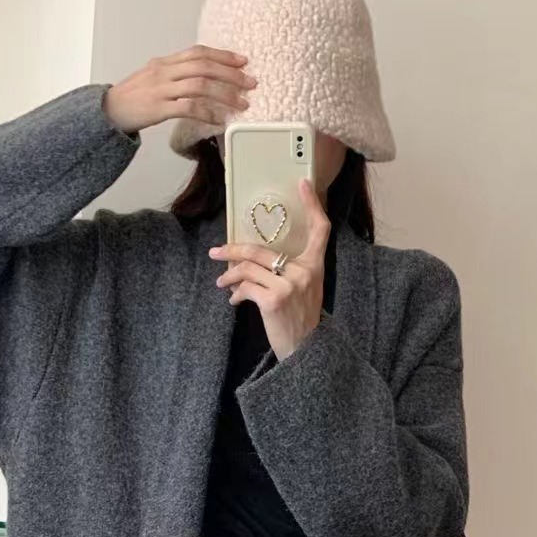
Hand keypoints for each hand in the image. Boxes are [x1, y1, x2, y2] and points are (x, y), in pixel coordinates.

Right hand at [103, 45, 255, 134]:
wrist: (108, 111)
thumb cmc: (133, 97)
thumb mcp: (153, 78)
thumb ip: (175, 74)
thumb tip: (200, 75)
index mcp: (165, 62)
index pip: (198, 52)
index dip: (222, 55)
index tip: (242, 61)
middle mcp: (165, 71)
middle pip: (204, 66)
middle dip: (231, 74)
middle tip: (250, 82)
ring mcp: (161, 89)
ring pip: (200, 85)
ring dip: (225, 94)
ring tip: (241, 103)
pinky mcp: (158, 108)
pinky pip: (188, 108)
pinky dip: (207, 113)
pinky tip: (218, 119)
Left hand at [209, 178, 330, 360]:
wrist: (305, 351)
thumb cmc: (301, 319)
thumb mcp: (306, 290)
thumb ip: (290, 270)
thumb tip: (253, 259)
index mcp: (316, 266)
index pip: (320, 229)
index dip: (312, 205)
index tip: (303, 184)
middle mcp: (305, 272)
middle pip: (261, 249)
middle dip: (232, 249)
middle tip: (216, 252)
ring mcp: (289, 286)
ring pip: (248, 268)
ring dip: (229, 275)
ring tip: (222, 282)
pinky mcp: (273, 301)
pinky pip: (246, 287)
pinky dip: (235, 293)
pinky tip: (233, 300)